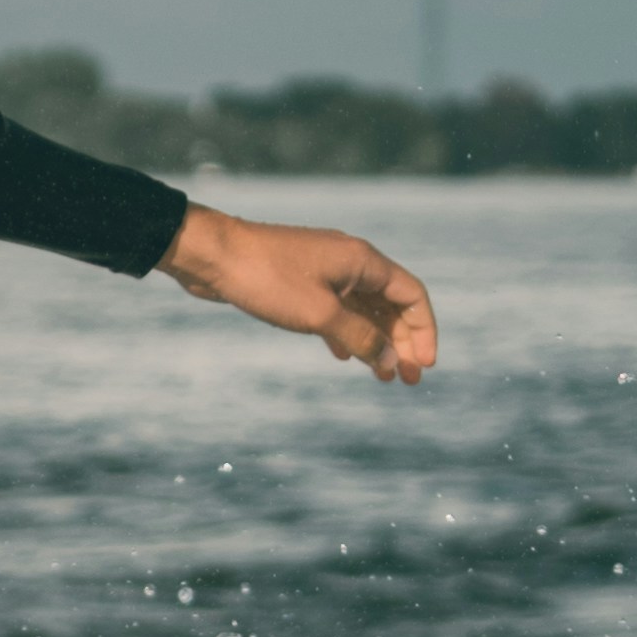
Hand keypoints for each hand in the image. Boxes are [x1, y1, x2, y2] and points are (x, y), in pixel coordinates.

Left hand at [161, 202, 437, 377]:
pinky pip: (337, 308)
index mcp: (363, 261)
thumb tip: (389, 360)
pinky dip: (346, 332)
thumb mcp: (320, 315)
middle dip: (402, 342)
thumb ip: (360, 337)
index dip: (423, 331)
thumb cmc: (267, 279)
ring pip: (363, 309)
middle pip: (391, 304)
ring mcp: (325, 271)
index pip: (412, 295)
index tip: (423, 366)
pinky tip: (343, 356)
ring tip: (381, 376)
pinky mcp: (301, 282)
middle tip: (406, 380)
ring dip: (375, 341)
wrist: (213, 256)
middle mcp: (350, 262)